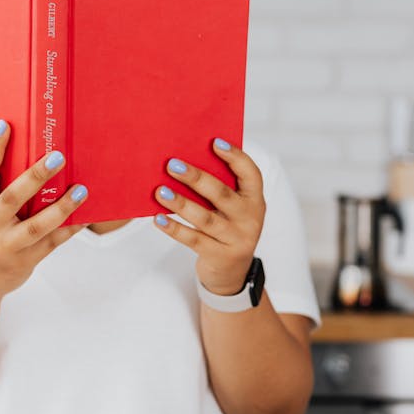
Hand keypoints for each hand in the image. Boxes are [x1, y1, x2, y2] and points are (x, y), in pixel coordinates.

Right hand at [0, 119, 87, 304]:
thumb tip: (28, 156)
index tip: (5, 125)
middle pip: (14, 196)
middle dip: (37, 176)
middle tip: (58, 156)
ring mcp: (6, 245)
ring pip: (37, 225)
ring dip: (62, 206)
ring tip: (81, 190)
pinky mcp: (24, 260)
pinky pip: (52, 242)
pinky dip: (69, 228)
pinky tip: (84, 216)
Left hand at [153, 138, 265, 295]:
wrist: (232, 272)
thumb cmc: (225, 226)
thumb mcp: (231, 207)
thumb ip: (218, 186)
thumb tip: (184, 160)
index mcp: (254, 198)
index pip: (250, 173)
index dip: (234, 157)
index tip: (214, 142)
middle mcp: (250, 218)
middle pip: (221, 194)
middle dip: (196, 177)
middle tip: (172, 164)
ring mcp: (236, 238)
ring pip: (205, 218)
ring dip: (181, 203)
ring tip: (160, 191)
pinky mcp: (220, 256)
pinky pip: (194, 240)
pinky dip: (174, 228)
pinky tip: (158, 218)